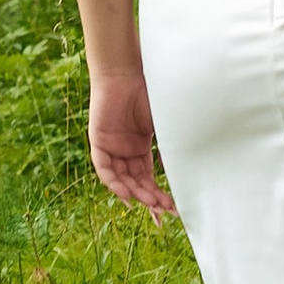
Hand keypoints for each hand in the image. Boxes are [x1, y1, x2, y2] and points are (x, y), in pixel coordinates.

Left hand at [88, 68, 173, 214]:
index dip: (158, 196)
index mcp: (140, 148)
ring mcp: (111, 147)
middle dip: (150, 199)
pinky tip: (126, 195)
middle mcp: (124, 151)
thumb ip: (170, 147)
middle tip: (164, 212)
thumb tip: (185, 171)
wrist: (129, 72)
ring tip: (150, 204)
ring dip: (135, 193)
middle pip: (136, 182)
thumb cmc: (149, 93)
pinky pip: (104, 168)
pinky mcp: (98, 141)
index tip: (172, 211)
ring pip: (121, 179)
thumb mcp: (164, 125)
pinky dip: (114, 182)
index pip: (147, 179)